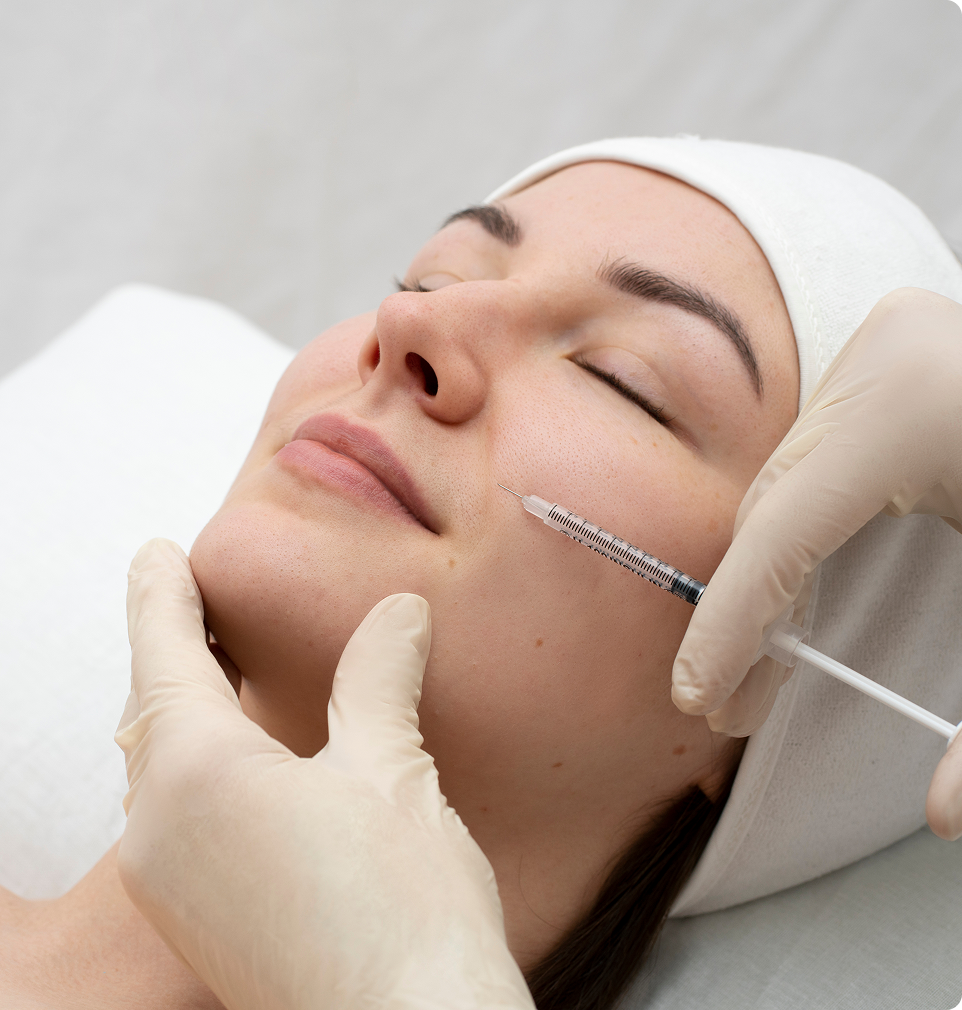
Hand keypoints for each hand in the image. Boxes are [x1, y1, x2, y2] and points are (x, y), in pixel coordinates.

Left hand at [114, 539, 532, 1009]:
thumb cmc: (404, 917)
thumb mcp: (394, 775)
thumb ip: (378, 682)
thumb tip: (397, 617)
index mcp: (196, 772)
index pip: (165, 655)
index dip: (160, 596)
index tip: (152, 553)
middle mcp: (159, 828)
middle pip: (150, 711)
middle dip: (167, 649)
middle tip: (185, 597)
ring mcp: (170, 886)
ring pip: (157, 770)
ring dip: (180, 711)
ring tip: (210, 671)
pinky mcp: (196, 927)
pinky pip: (174, 818)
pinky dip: (195, 769)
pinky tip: (239, 767)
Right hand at [671, 288, 961, 837]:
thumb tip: (949, 818)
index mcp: (905, 410)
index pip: (780, 534)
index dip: (729, 624)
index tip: (698, 694)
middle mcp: (878, 361)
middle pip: (772, 509)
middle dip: (745, 614)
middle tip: (726, 702)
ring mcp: (880, 348)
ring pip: (784, 481)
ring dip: (765, 574)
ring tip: (755, 664)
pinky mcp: (887, 351)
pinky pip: (812, 454)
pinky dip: (798, 528)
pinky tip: (792, 593)